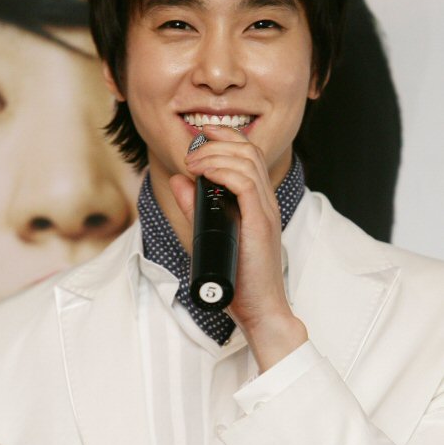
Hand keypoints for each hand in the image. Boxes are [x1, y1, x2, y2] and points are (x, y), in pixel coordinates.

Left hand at [169, 124, 307, 370]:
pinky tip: (205, 174)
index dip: (226, 137)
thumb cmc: (237, 277)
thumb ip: (193, 206)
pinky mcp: (261, 223)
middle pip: (248, 150)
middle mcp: (265, 200)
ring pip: (247, 162)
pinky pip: (246, 184)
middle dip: (217, 141)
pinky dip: (224, 172)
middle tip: (192, 151)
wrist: (259, 308)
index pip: (248, 154)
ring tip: (192, 163)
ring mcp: (266, 210)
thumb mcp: (205, 233)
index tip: (202, 135)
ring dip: (215, 155)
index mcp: (257, 200)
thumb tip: (179, 180)